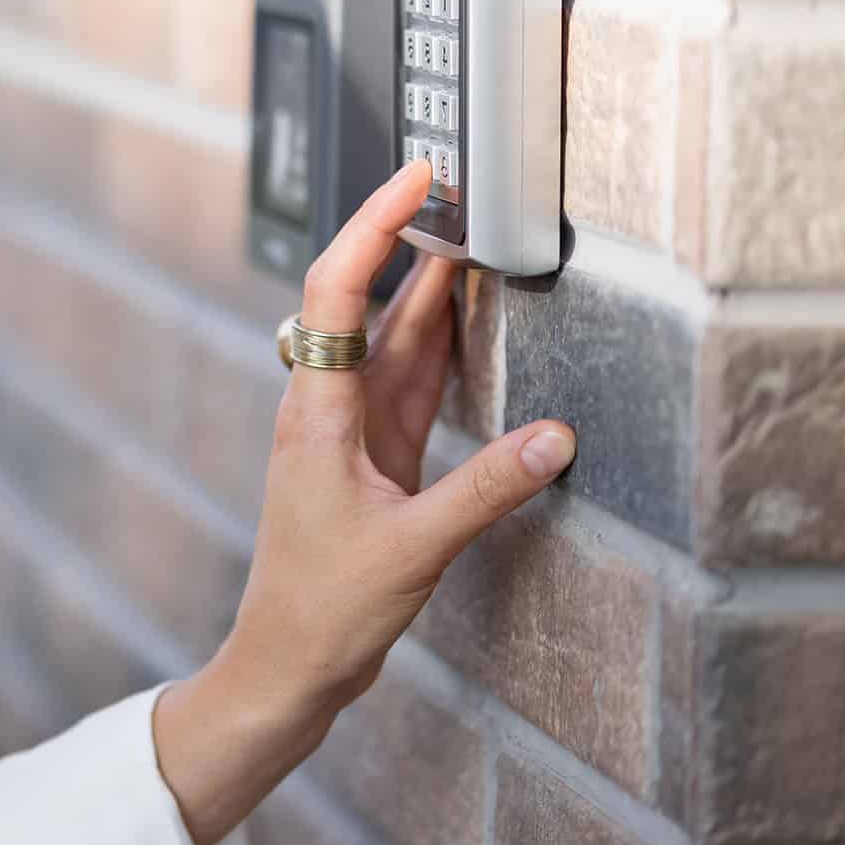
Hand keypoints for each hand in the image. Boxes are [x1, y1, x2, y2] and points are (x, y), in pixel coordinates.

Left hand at [226, 159, 576, 716]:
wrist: (286, 663)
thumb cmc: (325, 609)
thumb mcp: (414, 548)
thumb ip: (487, 491)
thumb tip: (558, 437)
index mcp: (318, 414)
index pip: (337, 293)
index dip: (373, 227)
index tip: (415, 180)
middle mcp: (326, 410)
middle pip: (364, 303)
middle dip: (408, 241)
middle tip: (459, 189)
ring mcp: (348, 433)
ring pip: (390, 341)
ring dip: (427, 290)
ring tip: (472, 235)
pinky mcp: (371, 459)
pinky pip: (406, 385)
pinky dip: (438, 349)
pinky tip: (466, 323)